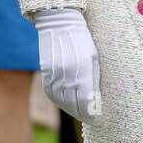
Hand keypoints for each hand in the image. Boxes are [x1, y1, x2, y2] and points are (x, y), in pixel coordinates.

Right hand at [32, 6, 100, 123]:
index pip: (86, 100)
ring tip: (79, 113)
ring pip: (61, 100)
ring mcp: (54, 74)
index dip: (91, 112)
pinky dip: (59, 101)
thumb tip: (95, 99)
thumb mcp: (94, 57)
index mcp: (82, 70)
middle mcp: (67, 74)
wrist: (59, 24)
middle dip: (82, 114)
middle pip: (73, 103)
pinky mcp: (46, 73)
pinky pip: (51, 93)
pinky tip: (66, 104)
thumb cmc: (83, 40)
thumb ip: (94, 79)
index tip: (96, 118)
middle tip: (89, 118)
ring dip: (71, 109)